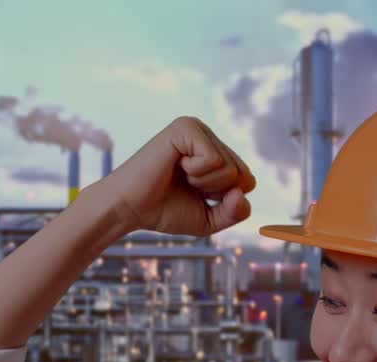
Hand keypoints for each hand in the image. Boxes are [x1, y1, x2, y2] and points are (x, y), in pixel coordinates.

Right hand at [95, 116, 256, 235]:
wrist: (129, 209)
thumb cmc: (164, 211)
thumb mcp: (210, 219)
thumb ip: (235, 211)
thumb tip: (244, 190)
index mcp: (215, 152)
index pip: (248, 180)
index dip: (225, 200)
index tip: (196, 195)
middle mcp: (208, 136)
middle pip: (242, 175)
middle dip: (216, 192)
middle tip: (186, 186)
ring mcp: (197, 128)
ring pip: (230, 168)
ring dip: (204, 183)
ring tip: (179, 176)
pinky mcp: (185, 128)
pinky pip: (214, 159)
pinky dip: (197, 173)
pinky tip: (175, 166)